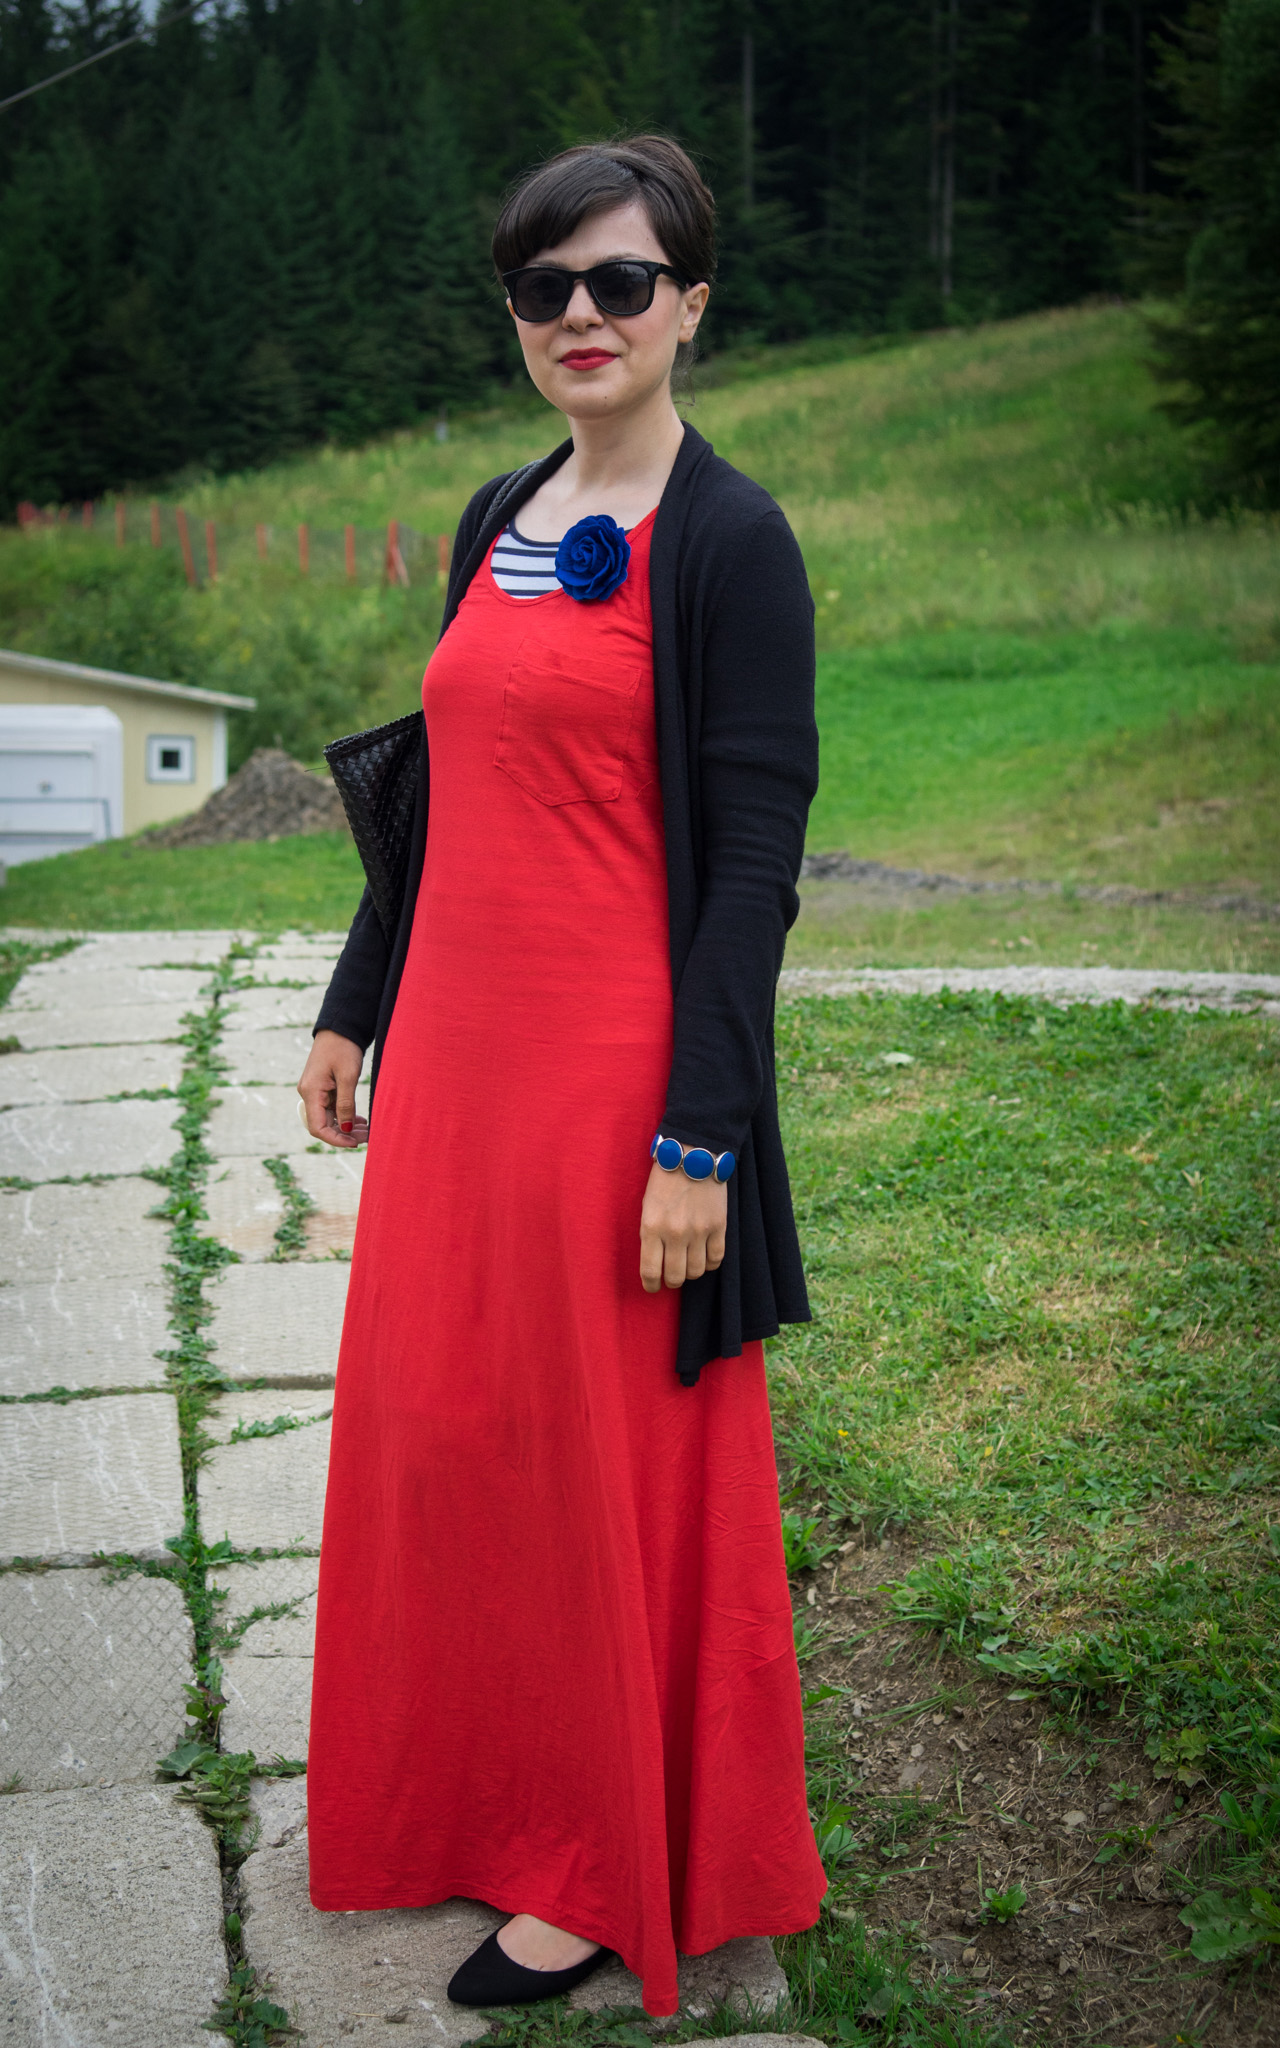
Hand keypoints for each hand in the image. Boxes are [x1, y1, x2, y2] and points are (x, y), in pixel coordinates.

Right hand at [297, 1030, 367, 1147]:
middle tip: (367, 1136)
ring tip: (366, 1129)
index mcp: (311, 1092)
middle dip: (344, 1134)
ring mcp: (314, 1091)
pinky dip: (345, 1115)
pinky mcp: (322, 1087)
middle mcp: (309, 1093)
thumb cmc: (343, 1048)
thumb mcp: (348, 1076)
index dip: (335, 1139)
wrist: (340, 1027)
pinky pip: (331, 1108)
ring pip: (328, 1118)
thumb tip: (345, 1129)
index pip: (317, 1127)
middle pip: (323, 1125)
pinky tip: (360, 1120)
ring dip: (346, 1126)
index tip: (355, 1143)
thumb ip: (346, 1104)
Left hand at [639, 1161, 726, 1291]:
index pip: (650, 1271)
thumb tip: (655, 1262)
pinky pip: (717, 1259)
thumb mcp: (646, 1206)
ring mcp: (699, 1231)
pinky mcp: (719, 1226)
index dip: (651, 1285)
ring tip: (688, 1263)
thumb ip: (650, 1234)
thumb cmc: (664, 1179)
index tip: (653, 1287)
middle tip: (671, 1275)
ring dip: (691, 1272)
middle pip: (675, 1276)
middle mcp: (675, 1234)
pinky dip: (710, 1263)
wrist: (693, 1155)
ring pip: (697, 1271)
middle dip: (671, 1280)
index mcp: (651, 1228)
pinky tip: (705, 1256)